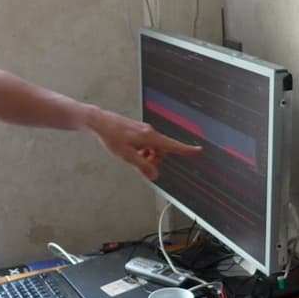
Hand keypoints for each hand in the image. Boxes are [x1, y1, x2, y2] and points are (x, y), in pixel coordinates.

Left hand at [85, 108, 201, 179]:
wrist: (100, 122)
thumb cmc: (111, 136)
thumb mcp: (126, 155)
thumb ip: (142, 166)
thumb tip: (155, 175)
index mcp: (149, 137)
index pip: (172, 145)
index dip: (186, 149)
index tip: (198, 150)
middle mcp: (150, 132)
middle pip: (162, 151)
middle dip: (154, 160)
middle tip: (140, 164)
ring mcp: (144, 130)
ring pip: (153, 148)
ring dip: (147, 156)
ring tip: (132, 156)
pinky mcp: (139, 131)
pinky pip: (147, 144)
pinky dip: (142, 150)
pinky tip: (130, 150)